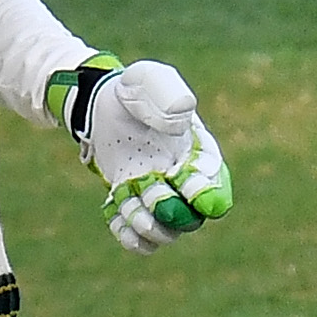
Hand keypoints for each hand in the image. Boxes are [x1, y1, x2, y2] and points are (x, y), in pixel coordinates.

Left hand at [51, 55, 233, 252]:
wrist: (103, 102)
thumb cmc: (133, 88)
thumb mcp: (149, 80)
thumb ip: (168, 94)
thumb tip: (179, 122)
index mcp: (197, 150)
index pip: (213, 181)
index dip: (204, 191)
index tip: (186, 184)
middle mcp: (182, 179)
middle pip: (189, 216)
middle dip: (172, 213)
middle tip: (151, 194)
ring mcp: (158, 195)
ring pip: (164, 231)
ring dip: (147, 227)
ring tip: (127, 203)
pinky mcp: (134, 204)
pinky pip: (138, 236)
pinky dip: (128, 235)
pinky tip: (115, 213)